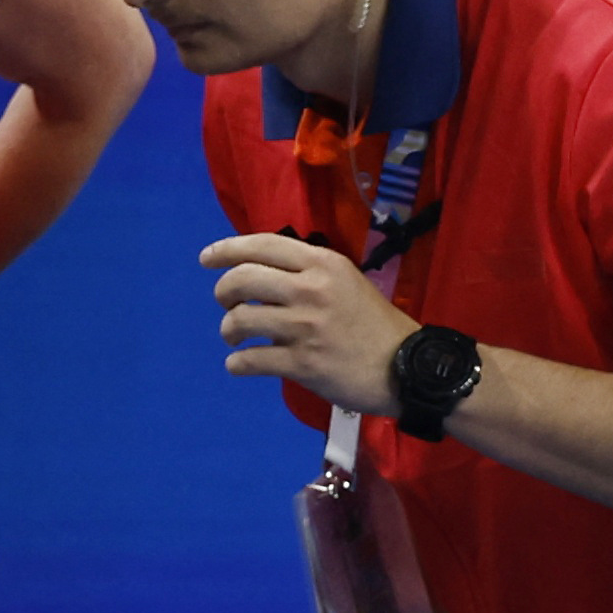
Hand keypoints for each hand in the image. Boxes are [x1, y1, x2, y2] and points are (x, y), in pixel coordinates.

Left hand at [203, 233, 414, 415]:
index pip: (262, 245)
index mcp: (323, 263)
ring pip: (240, 320)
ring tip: (235, 337)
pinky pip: (250, 361)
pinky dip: (237, 363)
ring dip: (228, 330)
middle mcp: (310, 289)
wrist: (406, 367)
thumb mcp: (346, 281)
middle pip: (242, 279)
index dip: (227, 249)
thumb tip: (260, 273)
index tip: (206, 258)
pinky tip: (240, 364)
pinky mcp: (302, 363)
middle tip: (226, 303)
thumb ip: (307, 272)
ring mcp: (305, 327)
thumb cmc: (374, 323)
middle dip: (223, 291)